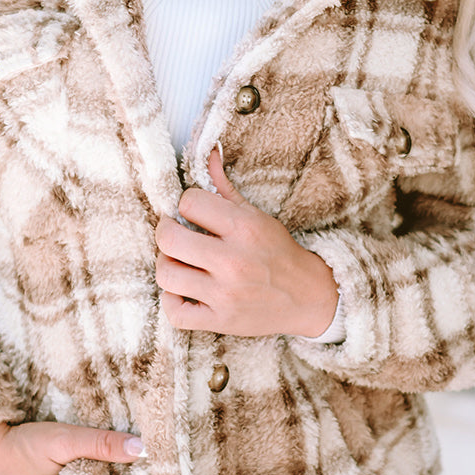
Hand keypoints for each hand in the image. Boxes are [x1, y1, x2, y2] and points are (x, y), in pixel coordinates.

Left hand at [155, 149, 338, 337]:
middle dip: (166, 231)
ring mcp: (225, 294)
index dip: (186, 204)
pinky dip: (172, 300)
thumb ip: (224, 187)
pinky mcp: (220, 321)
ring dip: (167, 265)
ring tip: (181, 262)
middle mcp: (233, 261)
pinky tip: (184, 290)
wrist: (307, 297)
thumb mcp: (255, 215)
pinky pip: (175, 313)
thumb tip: (207, 153)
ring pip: (166, 274)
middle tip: (176, 234)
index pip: (189, 202)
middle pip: (168, 238)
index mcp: (244, 229)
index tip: (193, 213)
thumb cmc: (277, 252)